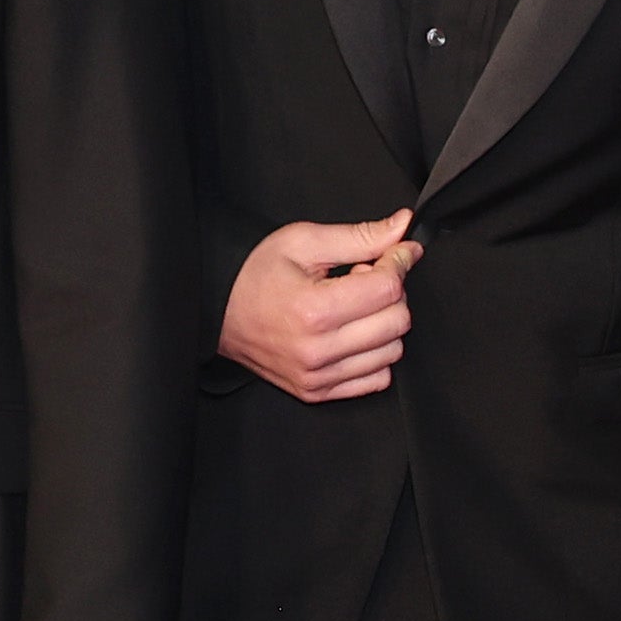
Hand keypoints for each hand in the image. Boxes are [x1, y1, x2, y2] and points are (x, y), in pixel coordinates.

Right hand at [220, 211, 416, 401]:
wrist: (218, 311)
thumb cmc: (254, 275)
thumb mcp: (303, 242)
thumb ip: (359, 236)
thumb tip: (402, 228)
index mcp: (313, 310)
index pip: (388, 288)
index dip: (398, 262)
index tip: (394, 253)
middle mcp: (318, 350)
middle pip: (397, 321)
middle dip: (390, 293)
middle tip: (363, 278)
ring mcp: (318, 376)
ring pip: (392, 351)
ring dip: (383, 324)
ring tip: (353, 307)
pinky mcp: (318, 392)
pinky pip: (377, 379)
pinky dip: (375, 354)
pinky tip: (353, 333)